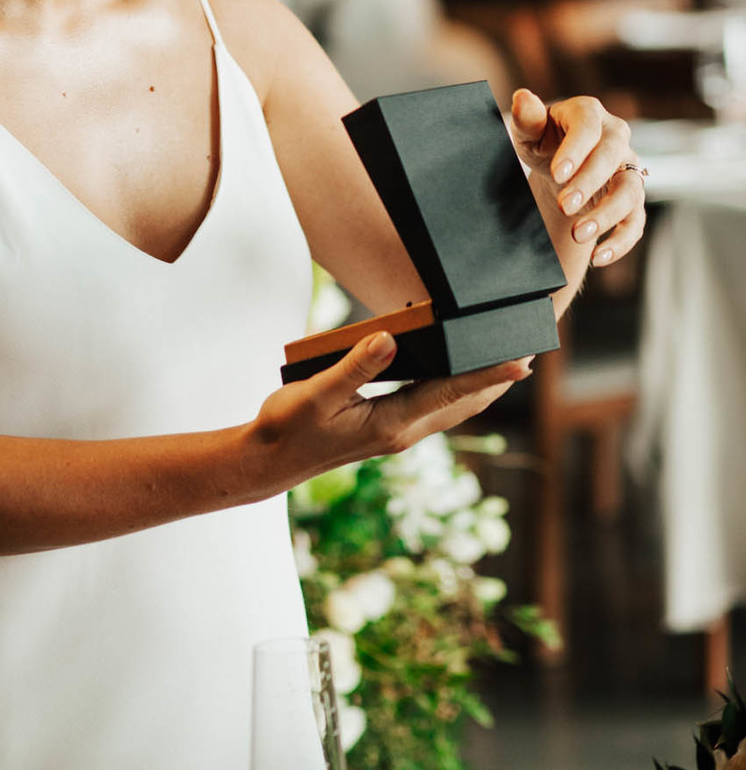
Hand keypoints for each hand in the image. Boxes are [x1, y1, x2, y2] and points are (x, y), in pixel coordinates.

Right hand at [249, 330, 532, 495]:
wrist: (270, 459)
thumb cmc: (289, 425)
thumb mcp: (317, 392)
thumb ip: (355, 365)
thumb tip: (390, 339)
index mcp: (391, 423)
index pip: (450, 393)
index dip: (488, 375)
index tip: (521, 361)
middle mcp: (402, 432)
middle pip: (464, 403)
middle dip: (497, 379)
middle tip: (529, 351)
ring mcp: (397, 433)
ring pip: (452, 407)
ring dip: (481, 385)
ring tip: (506, 360)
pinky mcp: (388, 429)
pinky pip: (434, 406)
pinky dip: (455, 388)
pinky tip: (455, 372)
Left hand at [509, 87, 646, 269]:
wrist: (559, 167)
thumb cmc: (543, 141)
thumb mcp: (529, 131)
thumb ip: (527, 118)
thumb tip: (522, 97)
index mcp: (589, 114)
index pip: (588, 128)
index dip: (576, 151)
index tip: (557, 174)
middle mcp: (616, 137)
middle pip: (612, 157)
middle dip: (589, 183)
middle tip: (563, 206)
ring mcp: (628, 169)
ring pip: (630, 191)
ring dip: (607, 216)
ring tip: (578, 235)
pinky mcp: (633, 198)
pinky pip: (636, 221)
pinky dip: (621, 241)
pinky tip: (599, 256)